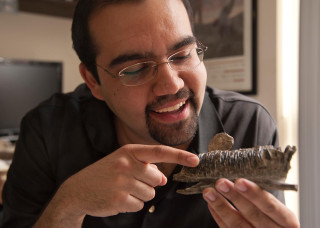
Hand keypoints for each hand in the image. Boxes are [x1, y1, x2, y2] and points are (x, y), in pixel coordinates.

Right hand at [57, 144, 198, 217]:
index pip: (159, 152)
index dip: (179, 156)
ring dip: (140, 195)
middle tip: (130, 182)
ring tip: (121, 190)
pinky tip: (117, 198)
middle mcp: (127, 164)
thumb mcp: (122, 163)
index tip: (195, 160)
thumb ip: (144, 167)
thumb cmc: (104, 174)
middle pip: (157, 179)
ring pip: (150, 194)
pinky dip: (131, 204)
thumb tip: (163, 179)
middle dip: (149, 184)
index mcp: (129, 152)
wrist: (77, 190)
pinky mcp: (119, 199)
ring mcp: (122, 182)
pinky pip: (139, 205)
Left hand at [202, 178, 299, 227]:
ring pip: (238, 226)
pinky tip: (211, 205)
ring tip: (209, 192)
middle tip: (221, 182)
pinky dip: (219, 217)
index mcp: (287, 222)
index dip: (255, 195)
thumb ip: (263, 196)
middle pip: (254, 215)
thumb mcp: (278, 209)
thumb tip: (241, 177)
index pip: (272, 207)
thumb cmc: (275, 218)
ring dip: (221, 207)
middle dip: (235, 197)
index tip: (239, 181)